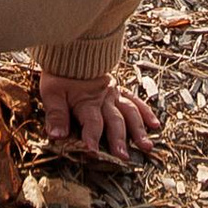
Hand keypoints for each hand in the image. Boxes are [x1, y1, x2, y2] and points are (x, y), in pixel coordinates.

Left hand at [40, 68, 157, 161]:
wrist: (72, 51)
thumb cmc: (61, 75)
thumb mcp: (52, 94)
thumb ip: (56, 115)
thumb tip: (57, 136)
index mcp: (86, 101)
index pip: (91, 122)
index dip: (91, 136)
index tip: (92, 151)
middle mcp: (104, 99)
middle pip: (114, 121)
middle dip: (119, 139)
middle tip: (123, 157)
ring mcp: (115, 94)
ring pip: (130, 113)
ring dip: (138, 130)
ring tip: (145, 146)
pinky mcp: (121, 90)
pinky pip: (136, 101)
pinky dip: (146, 113)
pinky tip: (155, 125)